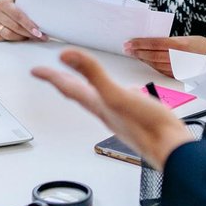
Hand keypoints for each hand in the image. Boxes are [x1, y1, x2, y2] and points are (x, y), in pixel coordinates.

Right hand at [0, 0, 44, 41]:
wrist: (1, 5)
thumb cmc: (14, 3)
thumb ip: (29, 4)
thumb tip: (45, 10)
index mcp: (3, 2)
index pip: (18, 16)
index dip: (29, 25)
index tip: (38, 32)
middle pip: (14, 27)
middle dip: (29, 34)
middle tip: (39, 37)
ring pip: (7, 35)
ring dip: (20, 38)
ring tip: (29, 37)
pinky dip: (7, 40)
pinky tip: (16, 38)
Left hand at [33, 49, 192, 167]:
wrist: (170, 149)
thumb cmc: (147, 125)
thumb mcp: (116, 94)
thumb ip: (92, 73)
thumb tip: (66, 55)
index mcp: (98, 103)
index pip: (68, 88)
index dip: (51, 76)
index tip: (35, 71)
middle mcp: (105, 111)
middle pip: (78, 94)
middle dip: (63, 82)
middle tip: (51, 75)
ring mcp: (119, 116)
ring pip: (96, 99)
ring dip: (86, 88)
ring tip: (80, 82)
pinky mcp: (134, 118)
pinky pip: (118, 102)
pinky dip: (114, 94)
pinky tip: (127, 91)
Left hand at [122, 35, 205, 76]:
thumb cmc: (204, 48)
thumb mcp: (188, 39)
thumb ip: (170, 41)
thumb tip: (151, 42)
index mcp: (180, 45)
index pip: (154, 44)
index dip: (139, 43)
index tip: (129, 42)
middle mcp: (178, 58)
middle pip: (152, 55)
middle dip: (137, 52)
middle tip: (127, 49)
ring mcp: (178, 69)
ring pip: (155, 64)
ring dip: (143, 59)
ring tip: (134, 54)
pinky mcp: (178, 76)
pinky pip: (161, 71)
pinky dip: (152, 66)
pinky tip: (146, 62)